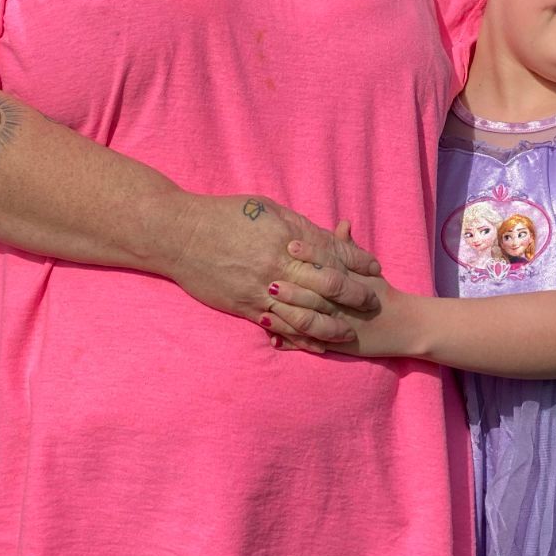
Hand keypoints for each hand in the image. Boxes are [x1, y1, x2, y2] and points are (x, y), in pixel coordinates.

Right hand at [164, 195, 378, 342]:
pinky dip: (300, 339)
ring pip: (305, 315)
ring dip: (331, 326)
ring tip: (349, 332)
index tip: (376, 268)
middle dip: (354, 296)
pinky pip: (279, 328)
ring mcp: (261, 290)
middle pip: (326, 286)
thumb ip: (298, 227)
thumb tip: (327, 239)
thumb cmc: (224, 215)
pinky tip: (317, 346)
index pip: (331, 253)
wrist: (180, 234)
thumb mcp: (266, 210)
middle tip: (372, 302)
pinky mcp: (245, 308)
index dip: (357, 262)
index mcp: (285, 237)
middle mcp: (277, 266)